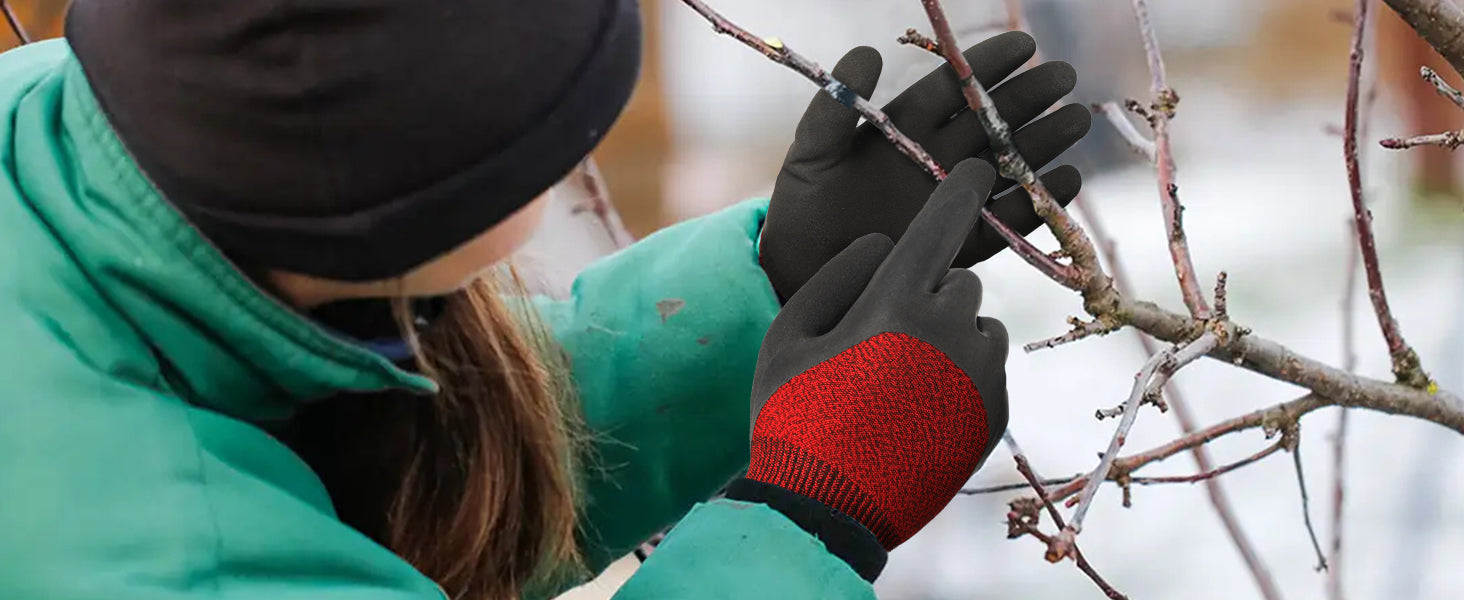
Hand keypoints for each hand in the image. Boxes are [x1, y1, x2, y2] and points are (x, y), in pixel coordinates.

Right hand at [746, 159, 1008, 549]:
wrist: (825, 509)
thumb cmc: (794, 414)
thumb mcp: (787, 334)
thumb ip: (837, 274)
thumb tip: (883, 244)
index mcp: (898, 301)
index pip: (944, 224)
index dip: (962, 188)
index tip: (979, 168)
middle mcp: (952, 329)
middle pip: (959, 279)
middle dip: (929, 292)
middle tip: (883, 336)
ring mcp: (980, 375)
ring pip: (977, 324)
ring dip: (949, 333)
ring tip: (899, 379)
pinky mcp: (995, 412)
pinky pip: (987, 368)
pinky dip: (960, 375)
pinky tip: (916, 407)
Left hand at [760, 31, 1089, 299]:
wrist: (800, 278)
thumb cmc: (800, 214)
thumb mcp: (811, 155)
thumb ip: (835, 107)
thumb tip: (867, 51)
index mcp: (903, 129)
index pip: (952, 88)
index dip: (986, 66)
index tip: (1023, 46)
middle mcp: (934, 160)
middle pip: (990, 122)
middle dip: (1027, 99)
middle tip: (1063, 78)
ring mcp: (951, 200)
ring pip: (1007, 165)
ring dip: (1041, 144)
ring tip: (1075, 122)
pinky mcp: (961, 243)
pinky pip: (1008, 220)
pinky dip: (1038, 203)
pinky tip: (1066, 180)